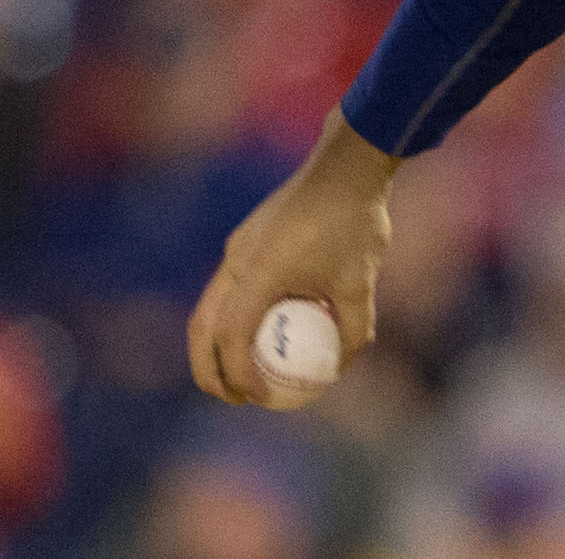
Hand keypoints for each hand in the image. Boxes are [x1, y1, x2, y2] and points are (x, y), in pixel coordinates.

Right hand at [186, 111, 397, 409]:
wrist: (348, 165)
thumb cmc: (356, 222)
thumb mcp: (361, 282)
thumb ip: (353, 329)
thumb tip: (341, 368)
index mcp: (258, 273)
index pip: (232, 337)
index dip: (239, 374)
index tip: (259, 399)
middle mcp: (238, 260)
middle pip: (203, 326)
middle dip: (209, 369)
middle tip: (233, 398)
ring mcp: (238, 248)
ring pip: (211, 306)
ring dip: (216, 345)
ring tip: (240, 375)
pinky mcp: (247, 240)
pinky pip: (230, 287)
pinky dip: (233, 317)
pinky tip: (261, 333)